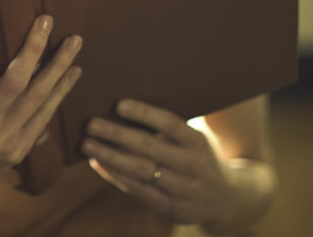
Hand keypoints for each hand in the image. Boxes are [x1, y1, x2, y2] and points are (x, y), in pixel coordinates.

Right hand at [0, 7, 82, 193]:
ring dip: (59, 66)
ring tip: (75, 40)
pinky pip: (46, 113)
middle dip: (32, 48)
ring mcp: (4, 136)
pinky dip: (62, 90)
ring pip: (38, 96)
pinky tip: (74, 68)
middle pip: (13, 80)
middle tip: (46, 18)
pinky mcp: (21, 146)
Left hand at [81, 99, 236, 225]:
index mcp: (197, 142)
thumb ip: (168, 129)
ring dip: (109, 157)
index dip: (144, 113)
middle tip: (91, 123)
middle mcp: (191, 165)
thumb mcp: (194, 140)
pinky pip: (138, 190)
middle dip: (116, 134)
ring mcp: (181, 189)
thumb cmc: (198, 158)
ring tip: (87, 144)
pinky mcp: (171, 208)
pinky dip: (115, 176)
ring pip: (140, 171)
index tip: (118, 104)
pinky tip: (98, 164)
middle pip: (149, 148)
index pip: (170, 124)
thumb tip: (124, 108)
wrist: (225, 199)